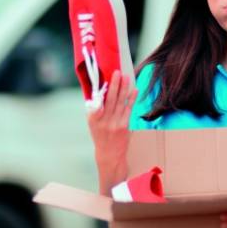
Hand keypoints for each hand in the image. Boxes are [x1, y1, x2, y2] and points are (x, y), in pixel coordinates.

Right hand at [87, 71, 137, 187]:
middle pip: (110, 99)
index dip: (100, 92)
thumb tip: (98, 91)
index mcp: (93, 119)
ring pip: (120, 102)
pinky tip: (134, 90)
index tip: (103, 80)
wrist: (109, 154)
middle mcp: (104, 121)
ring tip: (126, 77)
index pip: (96, 103)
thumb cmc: (100, 135)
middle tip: (117, 72)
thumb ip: (95, 109)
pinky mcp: (125, 126)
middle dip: (114, 85)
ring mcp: (115, 124)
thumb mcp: (92, 123)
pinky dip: (131, 99)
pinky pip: (129, 109)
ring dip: (124, 88)